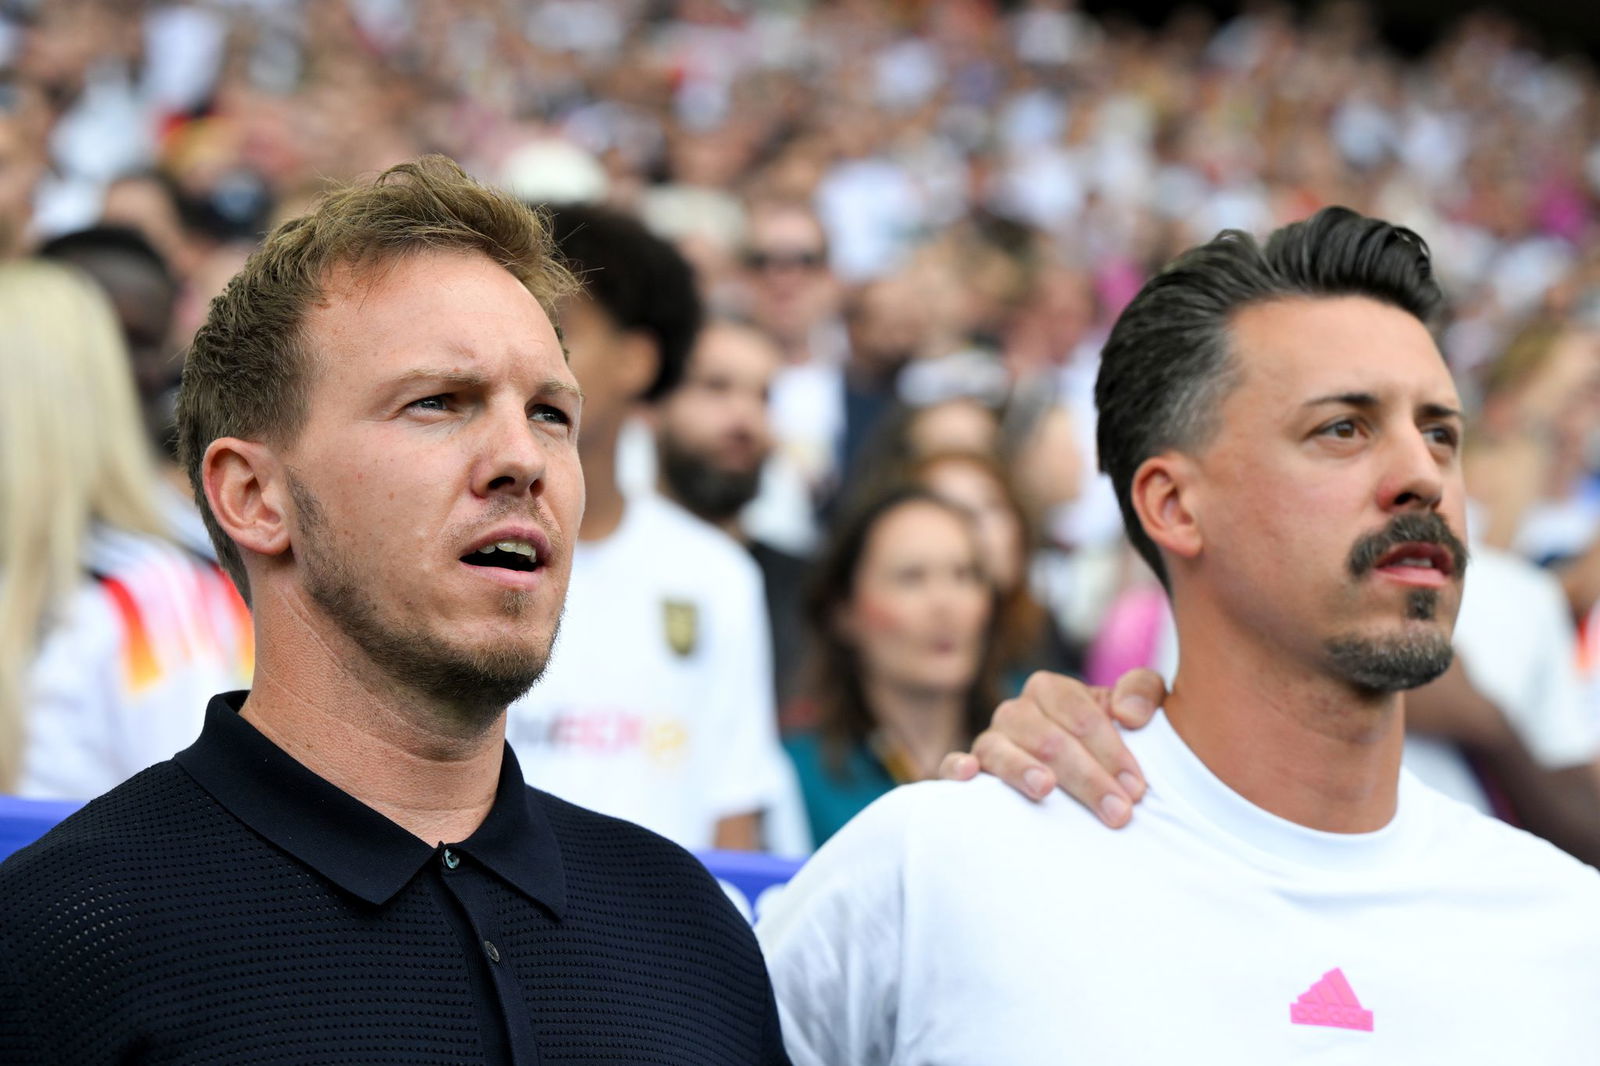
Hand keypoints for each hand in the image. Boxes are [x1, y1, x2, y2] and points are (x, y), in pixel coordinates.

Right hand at [939, 669, 1165, 826]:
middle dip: (1087, 776)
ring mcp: (989, 740)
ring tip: (1046, 789)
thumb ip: (1143, 694)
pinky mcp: (969, 768)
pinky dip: (956, 767)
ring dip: (1024, 770)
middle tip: (1118, 812)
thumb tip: (1129, 714)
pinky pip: (951, 764)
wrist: (1076, 769)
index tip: (1137, 787)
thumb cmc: (1108, 739)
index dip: (1111, 750)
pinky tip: (970, 775)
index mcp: (1050, 689)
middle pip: (1048, 738)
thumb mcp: (1134, 709)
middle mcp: (1015, 711)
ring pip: (1001, 750)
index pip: (1080, 715)